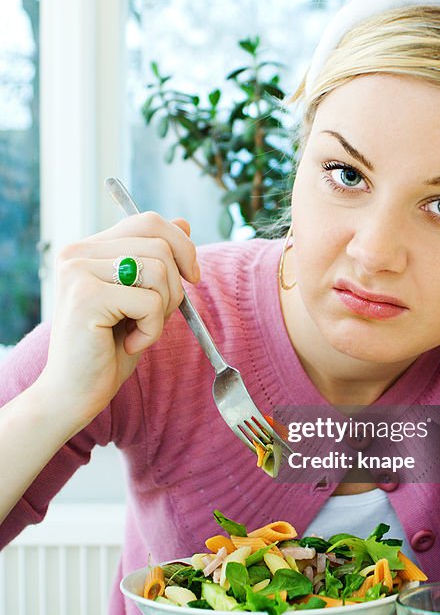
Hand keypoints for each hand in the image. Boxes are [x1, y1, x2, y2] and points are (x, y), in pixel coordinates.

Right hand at [37, 211, 199, 431]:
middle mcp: (77, 253)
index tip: (191, 276)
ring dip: (163, 310)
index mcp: (88, 248)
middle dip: (175, 286)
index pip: (146, 221)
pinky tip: (130, 344)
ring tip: (139, 332)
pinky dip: (152, 330)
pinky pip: (151, 302)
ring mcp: (78, 271)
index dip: (180, 244)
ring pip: (159, 270)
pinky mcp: (86, 296)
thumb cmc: (108, 349)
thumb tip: (184, 223)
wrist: (74, 393)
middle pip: (159, 244)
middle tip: (157, 316)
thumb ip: (156, 261)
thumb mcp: (142, 298)